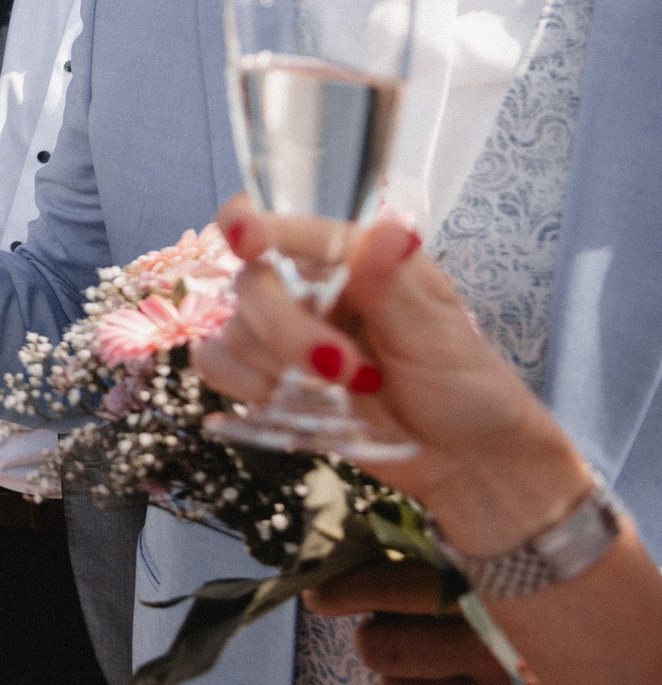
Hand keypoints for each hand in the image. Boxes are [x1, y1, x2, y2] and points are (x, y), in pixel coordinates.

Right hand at [195, 198, 593, 550]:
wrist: (466, 462)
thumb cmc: (467, 388)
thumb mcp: (440, 336)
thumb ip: (394, 286)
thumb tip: (387, 229)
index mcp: (354, 260)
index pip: (286, 223)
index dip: (252, 223)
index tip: (249, 242)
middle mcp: (311, 288)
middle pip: (252, 284)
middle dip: (288, 332)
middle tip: (347, 372)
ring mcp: (284, 334)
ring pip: (234, 329)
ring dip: (278, 369)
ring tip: (344, 396)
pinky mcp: (268, 376)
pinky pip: (217, 365)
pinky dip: (243, 385)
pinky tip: (287, 403)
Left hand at [304, 563, 596, 684]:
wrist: (652, 682)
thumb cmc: (572, 616)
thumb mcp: (525, 570)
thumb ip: (462, 554)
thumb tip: (374, 539)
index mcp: (500, 595)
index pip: (391, 586)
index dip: (344, 589)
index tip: (322, 593)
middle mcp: (502, 656)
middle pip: (378, 648)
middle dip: (381, 637)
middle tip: (406, 632)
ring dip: (407, 683)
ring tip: (444, 672)